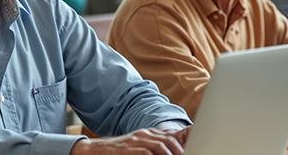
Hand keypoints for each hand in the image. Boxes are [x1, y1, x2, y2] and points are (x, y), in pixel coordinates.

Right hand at [71, 127, 186, 154]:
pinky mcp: (127, 150)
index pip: (171, 137)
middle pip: (168, 140)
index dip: (184, 143)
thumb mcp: (138, 148)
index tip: (193, 150)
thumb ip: (154, 148)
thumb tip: (173, 150)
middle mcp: (143, 135)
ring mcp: (135, 141)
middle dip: (180, 151)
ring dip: (171, 154)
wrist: (94, 152)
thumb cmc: (118, 153)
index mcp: (148, 134)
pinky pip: (146, 152)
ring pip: (160, 146)